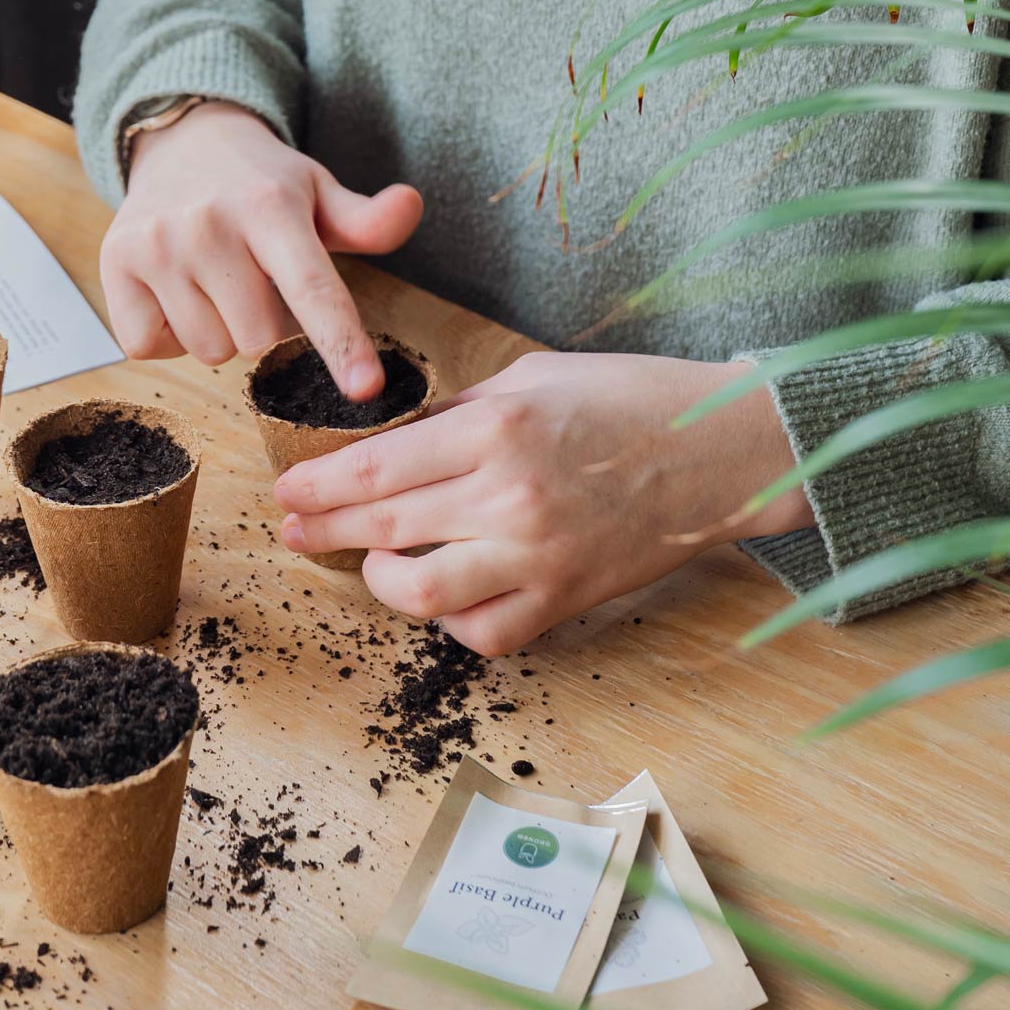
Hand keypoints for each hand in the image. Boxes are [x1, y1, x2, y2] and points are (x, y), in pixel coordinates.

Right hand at [101, 101, 422, 394]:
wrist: (183, 142)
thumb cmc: (262, 182)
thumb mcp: (319, 192)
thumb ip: (367, 219)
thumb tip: (410, 205)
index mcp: (270, 205)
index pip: (313, 288)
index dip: (341, 343)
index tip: (366, 388)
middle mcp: (208, 223)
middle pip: (258, 338)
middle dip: (267, 324)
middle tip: (257, 280)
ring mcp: (156, 244)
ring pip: (208, 349)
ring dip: (220, 331)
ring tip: (217, 282)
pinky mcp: (114, 263)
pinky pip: (150, 346)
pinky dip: (169, 335)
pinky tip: (177, 292)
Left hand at [272, 347, 810, 654]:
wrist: (722, 450)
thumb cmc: (629, 398)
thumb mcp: (529, 377)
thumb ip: (457, 413)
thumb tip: (393, 441)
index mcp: (496, 430)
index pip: (376, 469)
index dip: (319, 485)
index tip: (286, 490)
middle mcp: (509, 498)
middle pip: (384, 528)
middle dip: (324, 530)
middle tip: (291, 529)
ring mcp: (537, 557)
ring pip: (422, 593)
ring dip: (381, 582)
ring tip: (370, 564)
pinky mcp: (565, 599)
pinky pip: (484, 631)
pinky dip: (452, 621)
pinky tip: (444, 594)